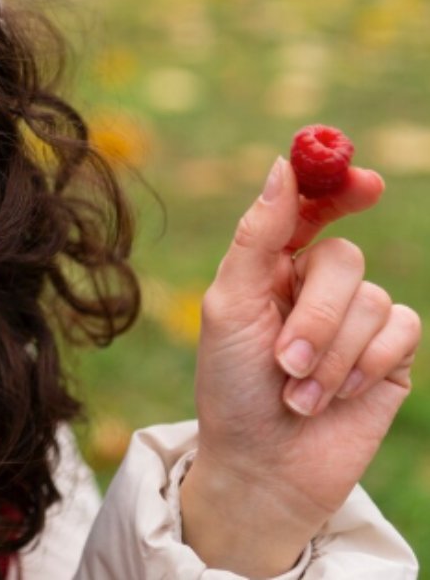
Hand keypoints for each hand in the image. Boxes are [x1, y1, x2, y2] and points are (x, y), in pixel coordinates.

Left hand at [183, 158, 420, 576]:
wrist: (263, 465)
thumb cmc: (230, 386)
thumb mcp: (229, 305)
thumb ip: (258, 236)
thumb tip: (282, 166)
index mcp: (271, 266)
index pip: (310, 211)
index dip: (337, 189)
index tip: (364, 183)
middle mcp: (316, 287)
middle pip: (343, 259)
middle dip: (315, 316)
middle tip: (284, 361)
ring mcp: (356, 322)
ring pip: (371, 300)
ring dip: (332, 355)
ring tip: (299, 393)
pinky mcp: (389, 357)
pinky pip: (401, 329)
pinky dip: (366, 365)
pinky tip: (338, 398)